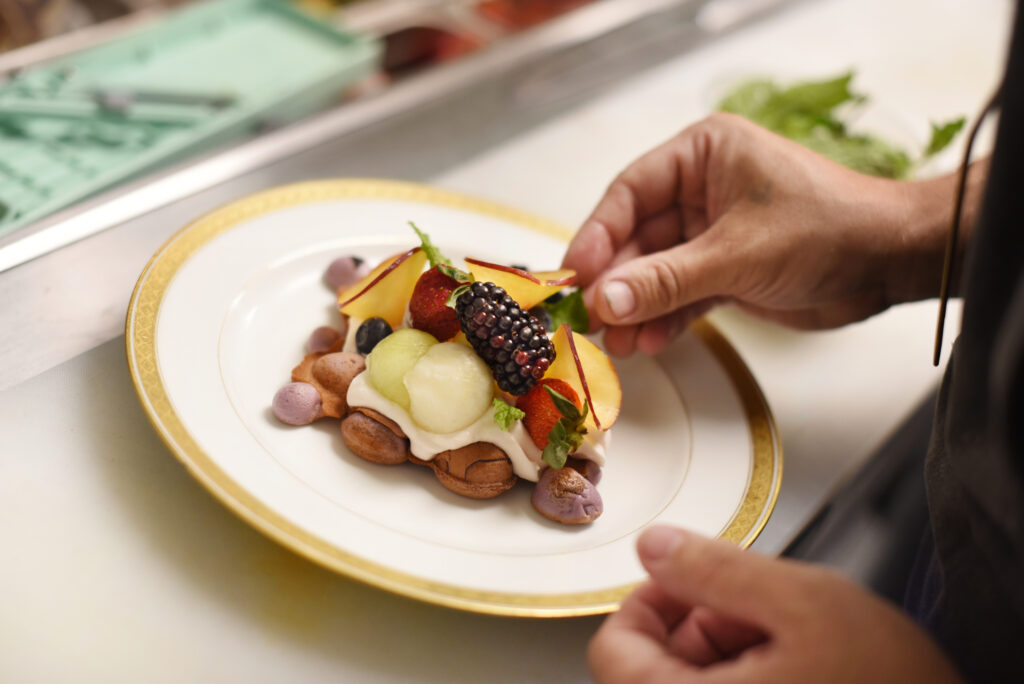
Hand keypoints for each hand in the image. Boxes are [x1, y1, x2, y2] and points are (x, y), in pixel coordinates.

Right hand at [562, 113, 961, 355]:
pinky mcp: (726, 269)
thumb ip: (666, 280)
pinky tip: (648, 342)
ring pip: (656, 270)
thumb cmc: (827, 230)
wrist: (890, 263)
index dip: (597, 236)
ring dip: (637, 307)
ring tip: (617, 344)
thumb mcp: (736, 254)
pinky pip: (681, 292)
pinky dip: (665, 317)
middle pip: (637, 236)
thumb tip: (605, 301)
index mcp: (704, 155)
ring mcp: (713, 230)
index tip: (573, 277)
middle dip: (617, 282)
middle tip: (591, 321)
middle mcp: (702, 187)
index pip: (630, 193)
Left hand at [588, 526, 961, 683]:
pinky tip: (801, 661)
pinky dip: (752, 669)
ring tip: (791, 637)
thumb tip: (655, 545)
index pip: (614, 652)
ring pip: (694, 679)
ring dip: (730, 645)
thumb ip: (717, 568)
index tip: (685, 576)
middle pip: (654, 666)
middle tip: (760, 607)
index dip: (648, 600)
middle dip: (700, 620)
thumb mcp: (805, 603)